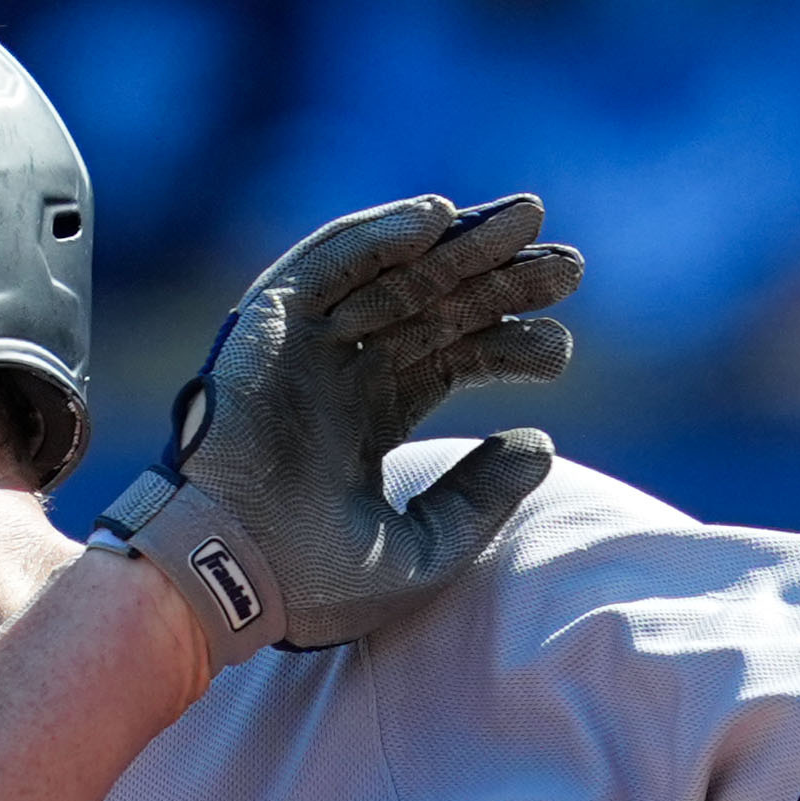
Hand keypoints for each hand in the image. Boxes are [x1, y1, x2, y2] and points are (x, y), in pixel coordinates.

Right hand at [106, 190, 583, 658]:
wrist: (228, 575)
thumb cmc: (312, 582)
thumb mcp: (423, 552)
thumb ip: (480, 500)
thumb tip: (540, 444)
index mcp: (367, 422)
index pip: (448, 361)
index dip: (506, 346)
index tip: (560, 349)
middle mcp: (338, 375)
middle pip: (433, 310)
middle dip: (500, 281)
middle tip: (571, 265)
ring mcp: (305, 346)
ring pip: (394, 277)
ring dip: (459, 244)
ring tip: (529, 219)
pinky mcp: (269, 323)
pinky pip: (329, 262)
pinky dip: (379, 235)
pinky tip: (438, 218)